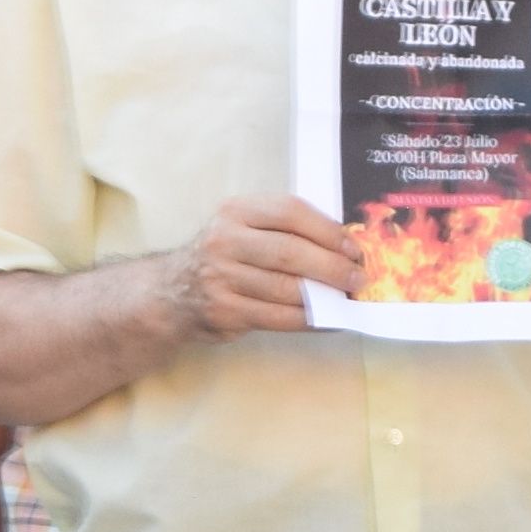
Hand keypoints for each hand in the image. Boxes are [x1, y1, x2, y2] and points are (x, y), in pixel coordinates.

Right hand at [169, 196, 361, 341]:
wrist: (173, 291)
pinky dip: (310, 320)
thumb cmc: (224, 256)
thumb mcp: (243, 227)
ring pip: (286, 289)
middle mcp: (225, 241)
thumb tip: (343, 246)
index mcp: (236, 211)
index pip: (289, 212)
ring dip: (324, 297)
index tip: (353, 247)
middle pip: (289, 252)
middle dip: (332, 267)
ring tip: (347, 299)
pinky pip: (278, 317)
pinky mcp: (225, 311)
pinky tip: (328, 320)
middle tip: (358, 278)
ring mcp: (222, 278)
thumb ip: (283, 229)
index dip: (327, 230)